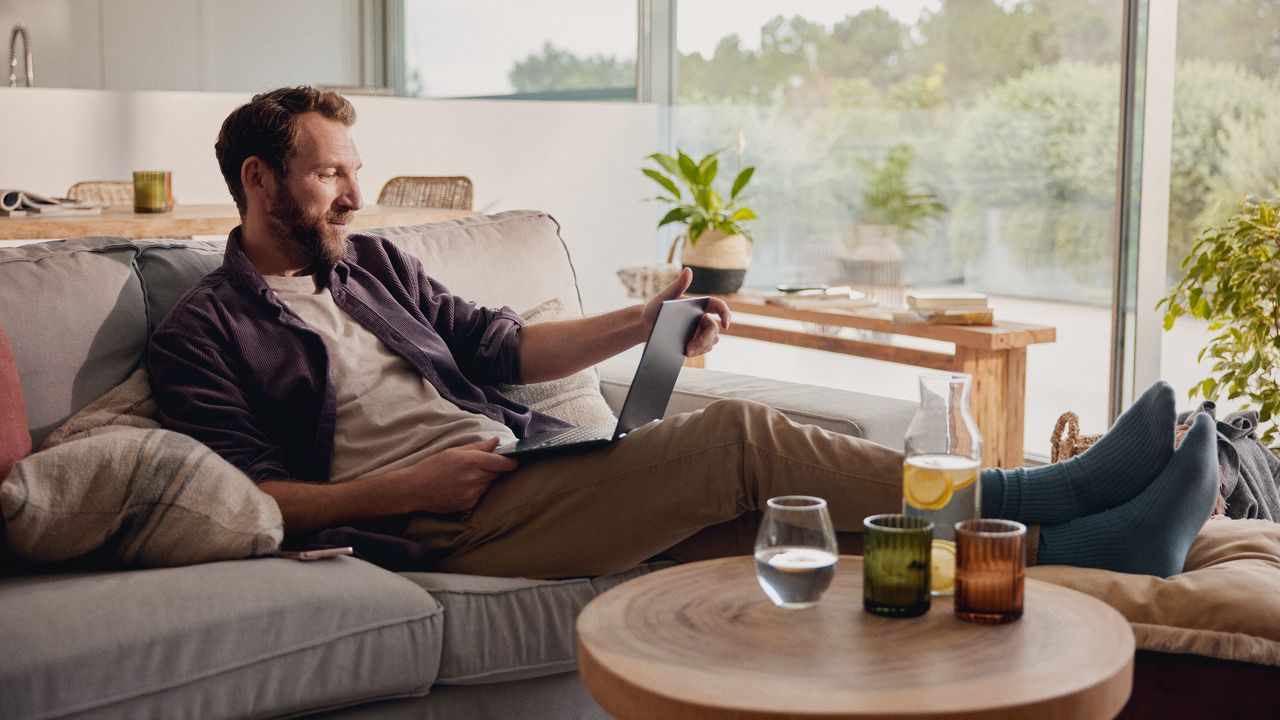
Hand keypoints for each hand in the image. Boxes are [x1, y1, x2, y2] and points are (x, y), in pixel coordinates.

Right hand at [403, 437, 517, 513]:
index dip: (511, 462)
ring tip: (465, 477)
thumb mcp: (454, 451)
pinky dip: (476, 491)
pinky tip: (461, 488)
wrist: (414, 489)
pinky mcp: (467, 505)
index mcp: (470, 461)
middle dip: (492, 469)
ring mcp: (471, 493)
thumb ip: (478, 447)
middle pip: (495, 473)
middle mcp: (473, 478)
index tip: (515, 461)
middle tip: (477, 467)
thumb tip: (497, 442)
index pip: (500, 463)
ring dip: (483, 481)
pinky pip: (480, 496)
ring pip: (488, 485)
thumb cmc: (432, 467)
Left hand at [641, 268, 731, 356]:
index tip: (726, 325)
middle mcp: (703, 317)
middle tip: (690, 348)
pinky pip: (703, 349)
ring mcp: (700, 331)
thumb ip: (678, 284)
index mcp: (700, 304)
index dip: (726, 314)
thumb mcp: (665, 296)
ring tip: (686, 351)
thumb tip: (688, 270)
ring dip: (701, 347)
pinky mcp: (695, 342)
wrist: (646, 325)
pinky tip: (686, 353)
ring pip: (711, 341)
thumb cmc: (656, 308)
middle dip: (705, 340)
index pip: (719, 307)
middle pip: (714, 330)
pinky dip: (697, 351)